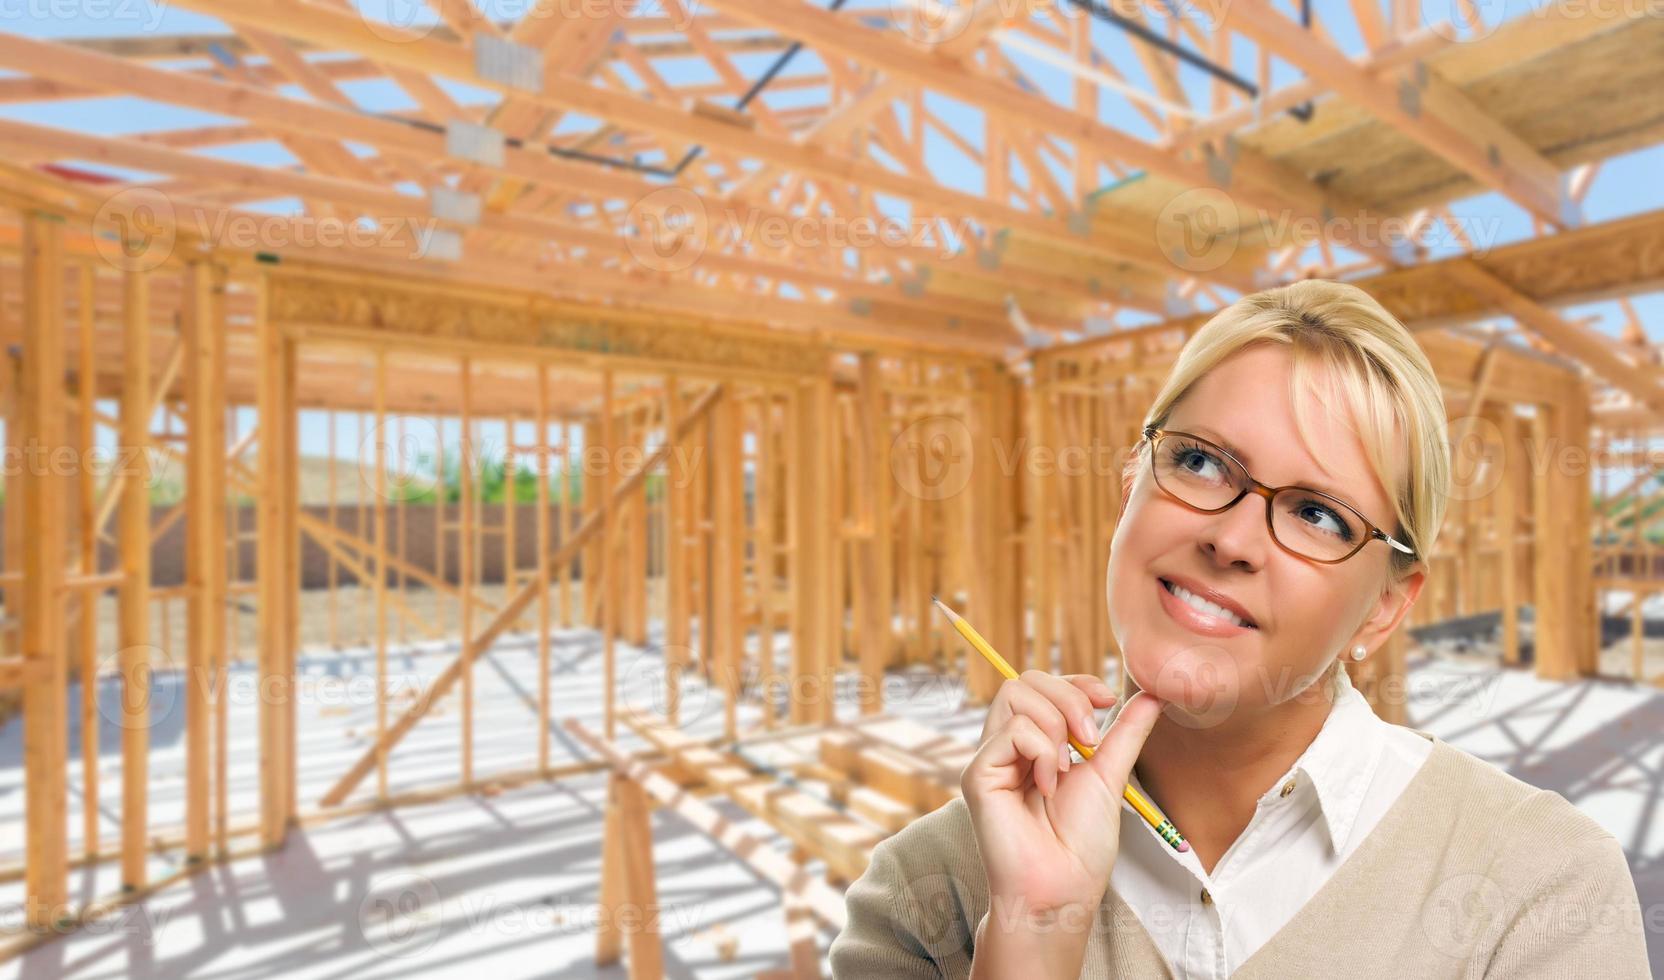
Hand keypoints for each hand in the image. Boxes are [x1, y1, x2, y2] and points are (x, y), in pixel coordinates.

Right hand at [963, 672, 1163, 921]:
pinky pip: (1013, 730)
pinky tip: (1047, 787)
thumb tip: (1154, 695)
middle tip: (1090, 740)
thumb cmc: (1081, 845)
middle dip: (1069, 697)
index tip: (1108, 700)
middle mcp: (1008, 746)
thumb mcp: (1110, 775)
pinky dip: (1041, 752)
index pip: (1043, 685)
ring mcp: (991, 758)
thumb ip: (1126, 732)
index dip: (1076, 682)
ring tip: (1067, 768)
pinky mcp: (978, 774)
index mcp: (1034, 744)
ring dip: (1056, 724)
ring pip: (1015, 694)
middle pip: (1026, 679)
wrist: (1063, 889)